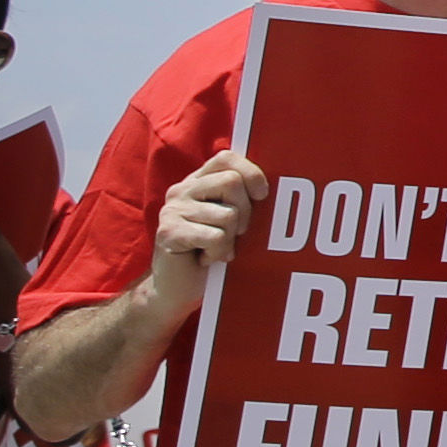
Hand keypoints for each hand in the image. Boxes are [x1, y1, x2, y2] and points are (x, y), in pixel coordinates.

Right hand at [147, 151, 269, 308]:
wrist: (178, 288)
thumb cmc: (214, 250)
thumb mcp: (232, 219)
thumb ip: (244, 198)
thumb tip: (278, 187)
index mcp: (199, 181)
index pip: (227, 158)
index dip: (250, 173)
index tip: (262, 196)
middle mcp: (183, 189)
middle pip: (232, 183)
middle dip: (245, 212)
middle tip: (236, 233)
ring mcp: (172, 209)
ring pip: (227, 214)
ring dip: (231, 239)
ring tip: (217, 248)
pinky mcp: (168, 232)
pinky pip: (215, 236)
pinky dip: (219, 252)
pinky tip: (206, 258)